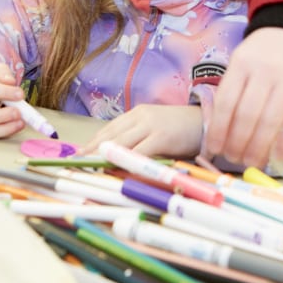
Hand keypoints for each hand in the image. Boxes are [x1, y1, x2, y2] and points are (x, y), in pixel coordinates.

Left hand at [82, 106, 203, 158]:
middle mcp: (140, 116)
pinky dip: (127, 161)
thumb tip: (117, 158)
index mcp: (137, 113)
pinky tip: (116, 170)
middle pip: (110, 135)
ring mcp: (150, 125)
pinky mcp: (161, 137)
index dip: (92, 142)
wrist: (206, 121)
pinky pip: (139, 152)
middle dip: (92, 150)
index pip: (109, 129)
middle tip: (76, 162)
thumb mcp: (155, 130)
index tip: (78, 154)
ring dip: (104, 157)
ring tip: (89, 167)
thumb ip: (138, 140)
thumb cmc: (181, 129)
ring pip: (121, 143)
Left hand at [202, 28, 282, 169]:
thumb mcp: (241, 60)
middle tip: (232, 159)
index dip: (218, 129)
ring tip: (250, 162)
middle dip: (237, 142)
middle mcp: (264, 71)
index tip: (214, 148)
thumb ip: (232, 89)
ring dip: (259, 147)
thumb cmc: (262, 52)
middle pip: (247, 114)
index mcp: (242, 63)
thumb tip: (219, 130)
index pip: (226, 102)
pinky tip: (276, 155)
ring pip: (271, 120)